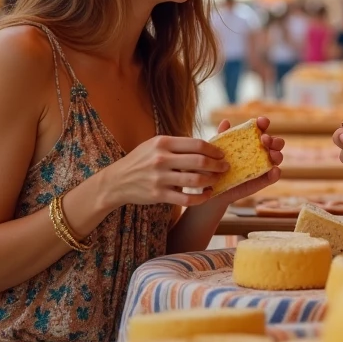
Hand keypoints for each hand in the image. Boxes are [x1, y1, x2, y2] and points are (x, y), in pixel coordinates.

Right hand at [100, 135, 230, 208]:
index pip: (197, 144)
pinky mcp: (159, 195)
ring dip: (211, 181)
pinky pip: (187, 198)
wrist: (117, 181)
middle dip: (217, 166)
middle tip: (226, 167)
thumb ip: (178, 145)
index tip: (222, 154)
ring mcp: (160, 178)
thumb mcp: (155, 145)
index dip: (214, 150)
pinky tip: (207, 195)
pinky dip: (201, 197)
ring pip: (195, 180)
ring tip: (217, 180)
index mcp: (163, 143)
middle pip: (199, 162)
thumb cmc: (141, 160)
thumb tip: (206, 145)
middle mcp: (161, 159)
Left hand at [201, 116, 284, 207]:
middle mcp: (259, 152)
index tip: (262, 122)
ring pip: (276, 158)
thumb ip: (222, 136)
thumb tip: (226, 122)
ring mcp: (261, 167)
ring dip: (277, 154)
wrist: (210, 187)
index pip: (261, 128)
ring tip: (272, 154)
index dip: (263, 123)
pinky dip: (276, 174)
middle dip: (274, 139)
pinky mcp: (260, 182)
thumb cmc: (214, 164)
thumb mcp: (215, 148)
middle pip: (274, 143)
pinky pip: (272, 177)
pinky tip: (274, 171)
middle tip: (265, 140)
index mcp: (250, 140)